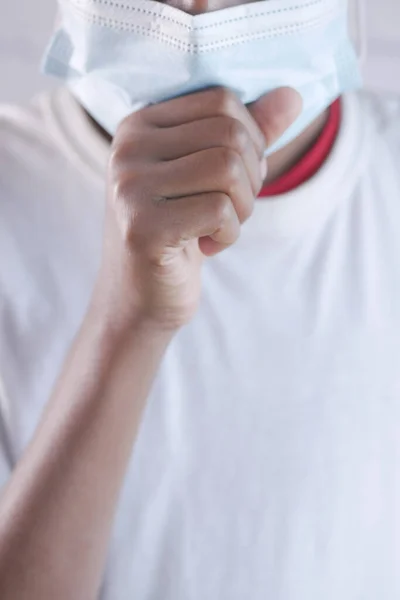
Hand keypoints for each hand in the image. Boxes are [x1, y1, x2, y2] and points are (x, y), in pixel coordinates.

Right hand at [95, 87, 300, 331]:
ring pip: (228, 168)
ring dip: (243, 207)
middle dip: (251, 178)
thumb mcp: (212, 177)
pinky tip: (207, 247)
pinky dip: (230, 234)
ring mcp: (130, 187)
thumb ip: (249, 134)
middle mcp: (127, 147)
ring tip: (220, 228)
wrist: (140, 297)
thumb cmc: (180, 233)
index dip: (250, 141)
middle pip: (229, 134)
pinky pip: (219, 210)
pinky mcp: (142, 227)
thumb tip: (292, 95)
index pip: (222, 101)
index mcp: (140, 124)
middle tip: (232, 210)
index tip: (234, 181)